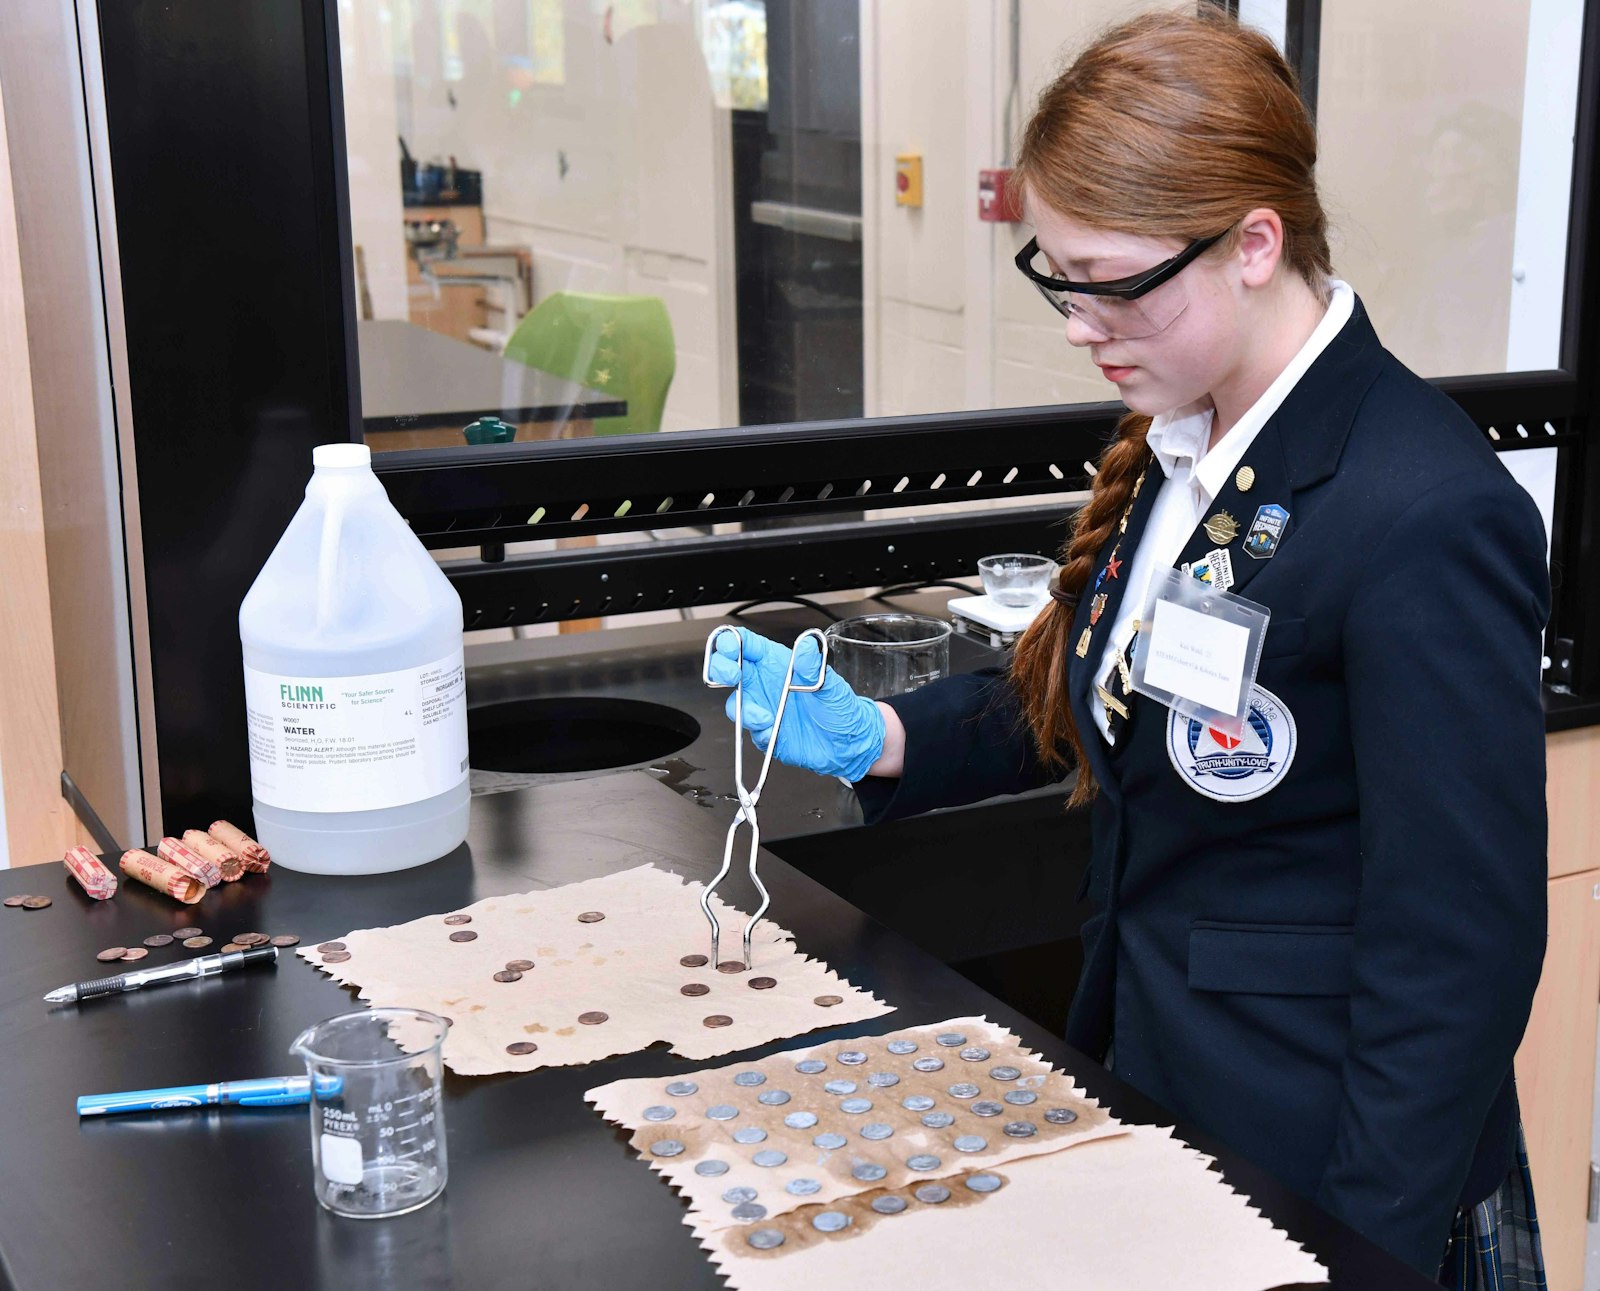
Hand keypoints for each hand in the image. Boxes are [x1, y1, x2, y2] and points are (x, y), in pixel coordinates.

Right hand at [706, 627, 886, 781]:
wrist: (847, 744)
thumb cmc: (840, 709)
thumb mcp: (831, 685)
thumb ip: (814, 666)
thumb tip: (806, 645)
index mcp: (777, 663)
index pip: (747, 645)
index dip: (732, 642)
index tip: (731, 649)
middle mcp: (765, 683)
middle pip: (728, 669)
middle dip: (721, 669)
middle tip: (732, 676)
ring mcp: (762, 708)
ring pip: (735, 704)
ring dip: (744, 711)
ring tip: (765, 719)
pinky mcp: (764, 732)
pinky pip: (750, 732)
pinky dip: (758, 733)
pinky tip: (774, 732)